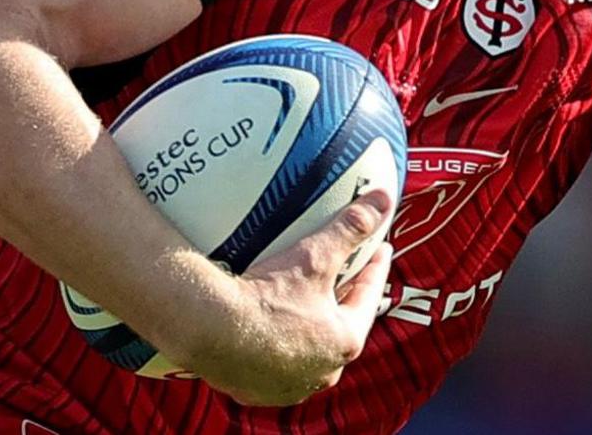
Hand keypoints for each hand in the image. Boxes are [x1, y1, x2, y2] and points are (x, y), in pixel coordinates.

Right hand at [183, 190, 394, 406]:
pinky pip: (271, 366)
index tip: (378, 250)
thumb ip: (351, 227)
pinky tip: (266, 332)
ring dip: (308, 330)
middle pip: (340, 327)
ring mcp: (288, 387)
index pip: (369, 297)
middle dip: (343, 301)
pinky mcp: (254, 391)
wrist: (209, 329)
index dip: (375, 269)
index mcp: (344, 341)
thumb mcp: (315, 255)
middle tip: (343, 275)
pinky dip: (274, 348)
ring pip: (307, 351)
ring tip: (302, 304)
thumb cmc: (269, 296)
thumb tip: (382, 199)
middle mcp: (322, 373)